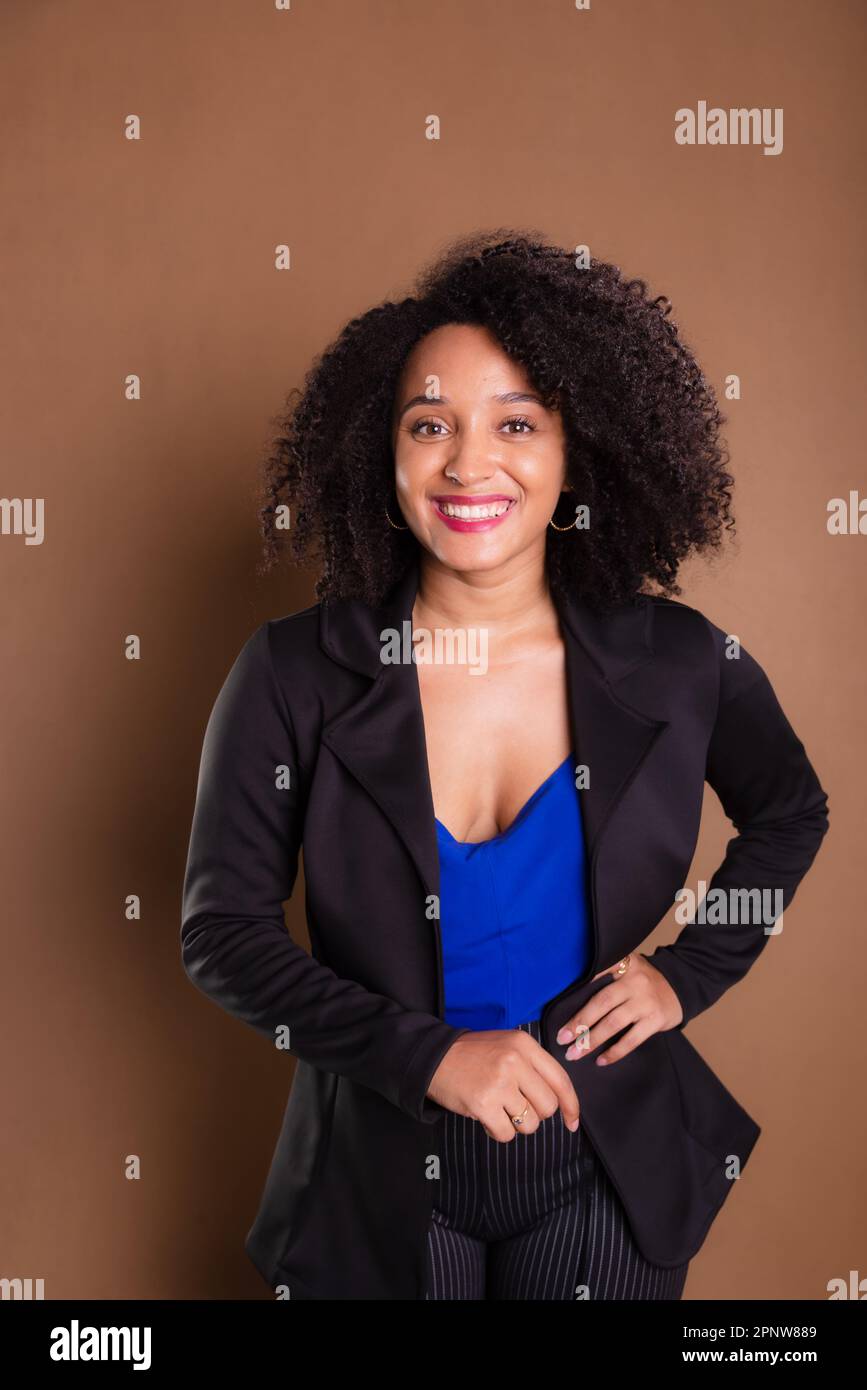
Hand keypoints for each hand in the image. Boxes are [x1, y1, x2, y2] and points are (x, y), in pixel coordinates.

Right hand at [426, 1029, 580, 1141]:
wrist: (434, 1057)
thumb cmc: (474, 1055)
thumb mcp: (508, 1047)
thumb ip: (534, 1067)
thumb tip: (561, 1102)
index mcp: (524, 1045)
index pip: (561, 1080)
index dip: (571, 1105)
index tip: (572, 1122)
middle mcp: (515, 1061)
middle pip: (547, 1106)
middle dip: (535, 1114)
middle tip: (515, 1105)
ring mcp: (499, 1083)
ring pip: (530, 1124)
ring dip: (516, 1124)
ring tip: (498, 1108)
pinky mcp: (483, 1104)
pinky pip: (506, 1134)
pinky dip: (498, 1132)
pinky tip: (487, 1117)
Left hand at [555, 955, 683, 1065]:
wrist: (680, 987)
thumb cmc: (643, 981)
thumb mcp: (629, 967)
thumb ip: (607, 973)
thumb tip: (570, 994)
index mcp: (625, 964)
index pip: (598, 971)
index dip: (580, 983)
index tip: (560, 999)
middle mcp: (635, 980)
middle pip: (602, 1002)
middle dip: (580, 1022)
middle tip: (562, 1038)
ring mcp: (646, 1001)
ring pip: (614, 1023)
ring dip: (592, 1040)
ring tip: (574, 1053)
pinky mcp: (656, 1020)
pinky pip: (632, 1039)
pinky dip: (615, 1052)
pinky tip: (600, 1060)